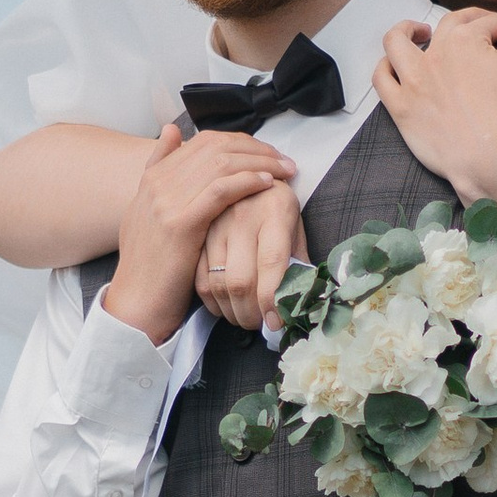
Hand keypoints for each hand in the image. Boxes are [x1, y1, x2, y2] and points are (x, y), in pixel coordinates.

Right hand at [104, 126, 297, 343]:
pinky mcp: (180, 223)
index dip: (241, 142)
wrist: (135, 302)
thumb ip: (160, 172)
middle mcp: (159, 182)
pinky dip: (247, 182)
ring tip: (284, 170)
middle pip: (216, 146)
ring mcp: (167, 201)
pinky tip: (267, 184)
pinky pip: (221, 190)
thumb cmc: (151, 266)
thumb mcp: (149, 212)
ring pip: (221, 163)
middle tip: (284, 160)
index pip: (204, 141)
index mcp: (154, 177)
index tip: (267, 153)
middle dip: (256, 149)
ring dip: (260, 162)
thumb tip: (172, 131)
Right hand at [197, 181, 308, 330]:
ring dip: (232, 311)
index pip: (272, 264)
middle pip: (241, 280)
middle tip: (260, 325)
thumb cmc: (277, 206)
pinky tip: (225, 307)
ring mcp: (216, 224)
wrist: (246, 171)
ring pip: (218, 283)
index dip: (273, 300)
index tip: (276, 323)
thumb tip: (298, 302)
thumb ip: (298, 261)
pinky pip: (200, 277)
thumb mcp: (295, 226)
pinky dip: (213, 302)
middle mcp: (243, 216)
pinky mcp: (198, 233)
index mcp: (275, 212)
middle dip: (251, 314)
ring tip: (245, 319)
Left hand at [375, 8, 496, 209]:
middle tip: (481, 29)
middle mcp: (434, 54)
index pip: (488, 23)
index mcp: (465, 39)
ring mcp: (413, 80)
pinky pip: (382, 79)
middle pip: (450, 24)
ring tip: (419, 32)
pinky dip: (385, 66)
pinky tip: (395, 65)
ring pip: (398, 41)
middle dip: (469, 21)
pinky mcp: (401, 106)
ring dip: (408, 30)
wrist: (488, 157)